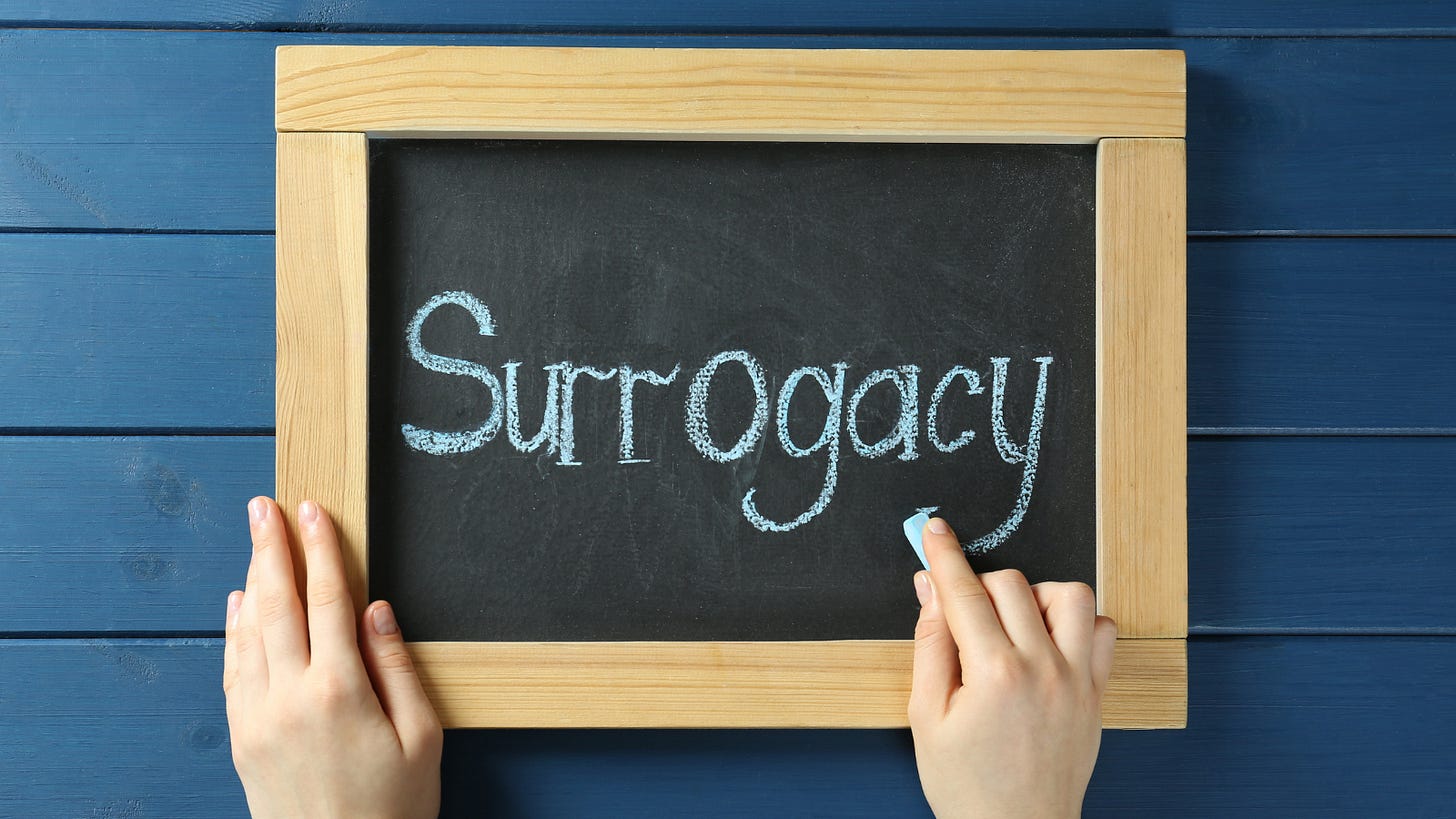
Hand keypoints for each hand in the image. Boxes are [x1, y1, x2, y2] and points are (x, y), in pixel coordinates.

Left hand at [223, 497, 442, 818]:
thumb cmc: (392, 809)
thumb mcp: (422, 738)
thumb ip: (398, 668)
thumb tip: (376, 611)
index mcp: (341, 690)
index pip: (328, 599)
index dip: (322, 549)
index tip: (315, 512)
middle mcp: (290, 696)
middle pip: (277, 602)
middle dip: (272, 548)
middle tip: (265, 507)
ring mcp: (259, 717)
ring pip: (248, 630)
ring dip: (252, 580)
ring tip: (255, 542)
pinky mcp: (243, 738)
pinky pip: (233, 668)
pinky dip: (234, 629)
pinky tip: (240, 606)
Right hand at [908, 517, 1115, 818]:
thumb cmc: (967, 786)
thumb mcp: (926, 717)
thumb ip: (930, 645)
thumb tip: (931, 590)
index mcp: (994, 674)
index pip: (965, 592)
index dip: (945, 555)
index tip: (934, 530)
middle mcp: (1043, 668)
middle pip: (1012, 584)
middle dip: (978, 583)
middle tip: (960, 610)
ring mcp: (1077, 679)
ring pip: (1069, 594)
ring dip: (1035, 595)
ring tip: (1012, 622)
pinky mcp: (1097, 693)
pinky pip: (1104, 630)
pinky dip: (1078, 622)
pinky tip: (1049, 640)